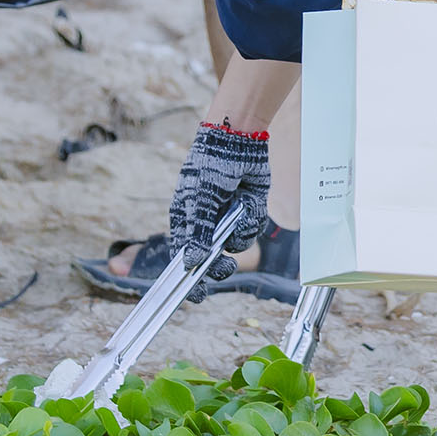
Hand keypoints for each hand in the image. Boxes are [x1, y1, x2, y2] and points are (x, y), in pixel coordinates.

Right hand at [169, 123, 269, 283]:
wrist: (239, 140)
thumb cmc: (210, 166)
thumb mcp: (200, 200)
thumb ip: (197, 232)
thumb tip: (192, 262)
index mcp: (186, 220)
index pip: (184, 257)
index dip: (189, 278)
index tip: (195, 296)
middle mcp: (207, 223)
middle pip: (212, 260)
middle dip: (220, 266)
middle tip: (226, 266)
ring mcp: (228, 219)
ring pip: (236, 245)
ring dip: (240, 233)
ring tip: (238, 210)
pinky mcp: (248, 212)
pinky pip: (251, 230)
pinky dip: (252, 219)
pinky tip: (248, 200)